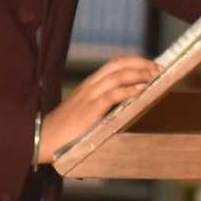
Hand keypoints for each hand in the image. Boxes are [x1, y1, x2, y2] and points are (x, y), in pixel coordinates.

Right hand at [38, 56, 155, 166]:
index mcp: (88, 85)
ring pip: (117, 76)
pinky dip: (130, 90)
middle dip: (140, 63)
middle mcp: (89, 86)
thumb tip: (121, 114)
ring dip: (139, 74)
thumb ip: (100, 110)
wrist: (43, 138)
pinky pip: (113, 94)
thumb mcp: (83, 114)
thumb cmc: (64, 132)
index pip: (113, 65)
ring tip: (154, 77)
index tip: (149, 65)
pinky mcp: (90, 109)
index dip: (133, 62)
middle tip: (158, 67)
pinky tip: (141, 90)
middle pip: (118, 64)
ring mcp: (89, 96)